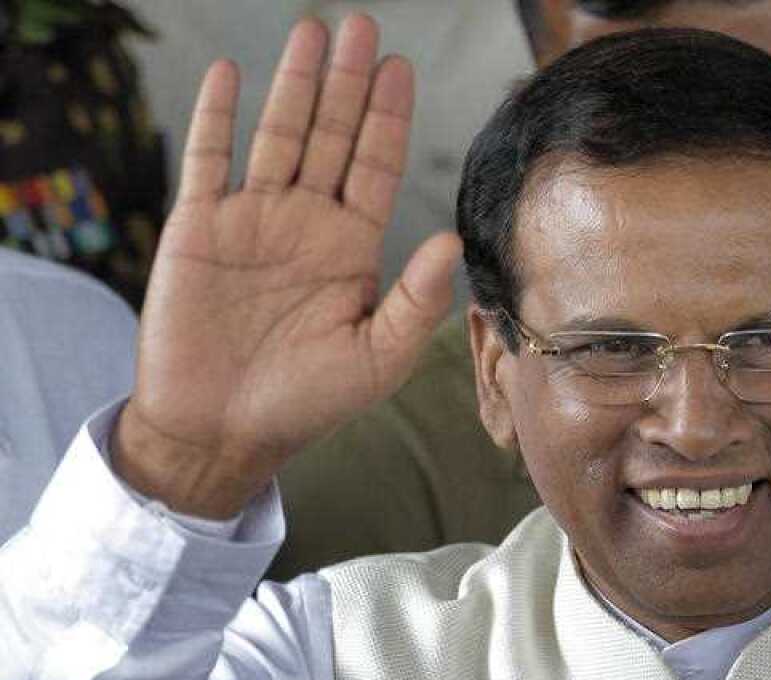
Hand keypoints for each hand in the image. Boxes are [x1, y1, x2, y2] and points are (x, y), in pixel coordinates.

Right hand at [112, 15, 460, 518]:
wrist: (222, 431)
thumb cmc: (307, 402)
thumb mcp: (377, 358)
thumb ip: (416, 300)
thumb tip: (452, 241)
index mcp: (352, 247)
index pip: (376, 166)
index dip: (389, 118)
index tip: (401, 68)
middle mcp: (307, 222)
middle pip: (332, 135)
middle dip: (348, 81)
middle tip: (361, 26)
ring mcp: (252, 219)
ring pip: (277, 134)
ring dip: (294, 84)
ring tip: (311, 31)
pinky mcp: (199, 228)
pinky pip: (209, 160)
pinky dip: (217, 117)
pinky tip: (232, 73)